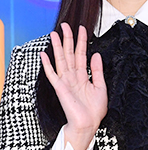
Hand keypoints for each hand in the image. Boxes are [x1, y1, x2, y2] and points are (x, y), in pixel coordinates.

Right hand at [40, 23, 107, 149]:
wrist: (89, 124)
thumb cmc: (94, 109)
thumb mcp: (101, 86)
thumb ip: (97, 70)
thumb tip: (96, 54)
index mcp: (83, 75)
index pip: (81, 54)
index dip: (82, 41)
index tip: (83, 29)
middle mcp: (73, 76)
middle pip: (69, 53)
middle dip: (68, 39)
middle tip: (66, 25)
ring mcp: (66, 81)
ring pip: (60, 60)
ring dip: (57, 47)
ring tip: (54, 33)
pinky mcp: (60, 88)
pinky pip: (52, 74)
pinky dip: (47, 65)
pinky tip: (43, 54)